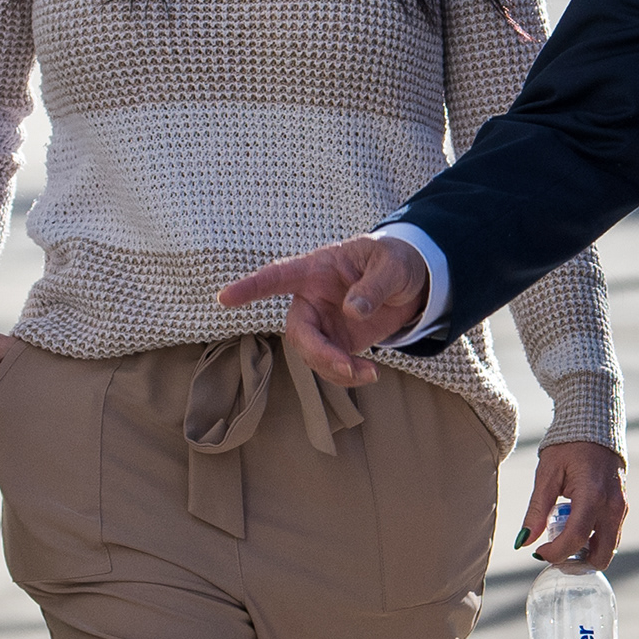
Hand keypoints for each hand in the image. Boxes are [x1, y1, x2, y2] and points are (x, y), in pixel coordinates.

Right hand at [219, 235, 430, 386]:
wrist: (414, 282)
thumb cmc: (397, 261)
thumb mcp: (392, 266)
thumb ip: (373, 285)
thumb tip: (353, 310)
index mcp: (318, 270)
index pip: (278, 276)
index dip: (251, 288)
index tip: (225, 298)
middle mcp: (313, 298)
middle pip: (297, 330)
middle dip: (317, 352)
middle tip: (346, 366)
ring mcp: (324, 323)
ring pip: (312, 354)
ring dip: (335, 370)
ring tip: (369, 373)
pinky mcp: (338, 342)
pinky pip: (331, 366)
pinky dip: (347, 376)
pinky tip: (369, 374)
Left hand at [519, 441, 626, 571]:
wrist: (595, 427)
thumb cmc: (569, 447)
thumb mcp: (547, 475)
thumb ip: (537, 510)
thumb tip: (524, 540)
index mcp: (593, 494)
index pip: (577, 538)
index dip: (556, 553)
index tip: (539, 552)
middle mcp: (613, 505)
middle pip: (601, 555)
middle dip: (576, 561)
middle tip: (555, 551)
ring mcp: (621, 508)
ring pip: (608, 548)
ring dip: (586, 551)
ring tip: (563, 535)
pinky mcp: (622, 508)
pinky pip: (611, 535)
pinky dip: (593, 540)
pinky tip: (575, 527)